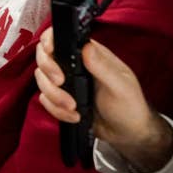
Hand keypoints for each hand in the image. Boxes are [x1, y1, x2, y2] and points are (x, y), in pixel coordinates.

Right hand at [34, 29, 172, 172]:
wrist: (127, 134)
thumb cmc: (130, 106)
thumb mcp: (120, 86)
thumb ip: (103, 67)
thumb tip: (86, 47)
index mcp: (90, 55)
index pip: (62, 38)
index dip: (49, 40)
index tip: (49, 51)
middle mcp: (74, 65)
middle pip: (44, 57)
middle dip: (48, 71)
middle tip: (60, 82)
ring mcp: (66, 82)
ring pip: (42, 80)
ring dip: (53, 95)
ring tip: (73, 107)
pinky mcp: (60, 99)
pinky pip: (45, 100)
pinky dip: (55, 110)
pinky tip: (74, 116)